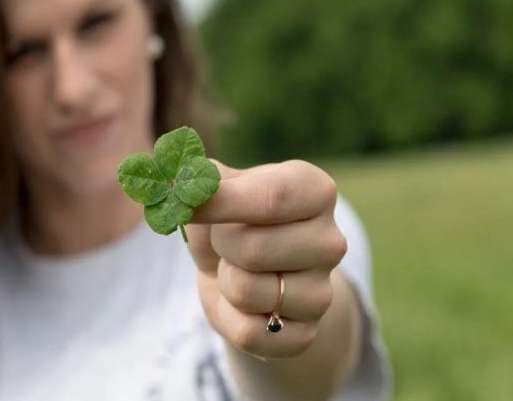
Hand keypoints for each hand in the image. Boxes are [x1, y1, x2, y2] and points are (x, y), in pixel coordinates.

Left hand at [187, 160, 347, 358]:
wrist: (242, 274)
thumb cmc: (229, 221)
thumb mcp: (218, 189)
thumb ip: (201, 178)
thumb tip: (182, 181)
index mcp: (316, 191)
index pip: (272, 197)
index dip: (221, 203)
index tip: (189, 204)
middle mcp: (330, 241)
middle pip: (253, 248)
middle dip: (220, 246)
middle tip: (226, 241)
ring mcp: (324, 291)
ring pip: (247, 292)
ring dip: (224, 281)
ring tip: (237, 270)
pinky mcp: (307, 334)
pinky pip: (250, 333)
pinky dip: (229, 318)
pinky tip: (242, 304)